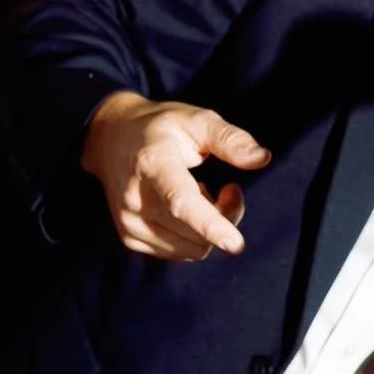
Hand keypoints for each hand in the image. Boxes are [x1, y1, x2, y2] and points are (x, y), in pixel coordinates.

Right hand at [81, 91, 269, 259]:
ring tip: (202, 194)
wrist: (110, 138)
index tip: (235, 243)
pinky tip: (184, 209)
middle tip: (229, 189)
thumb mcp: (197, 119)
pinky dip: (191, 237)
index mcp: (153, 163)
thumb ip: (230, 139)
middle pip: (195, 231)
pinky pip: (178, 253)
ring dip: (208, 229)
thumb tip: (263, 158)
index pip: (181, 201)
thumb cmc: (161, 128)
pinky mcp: (129, 237)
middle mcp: (135, 197)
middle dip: (225, 216)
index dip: (210, 223)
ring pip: (191, 249)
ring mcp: (129, 221)